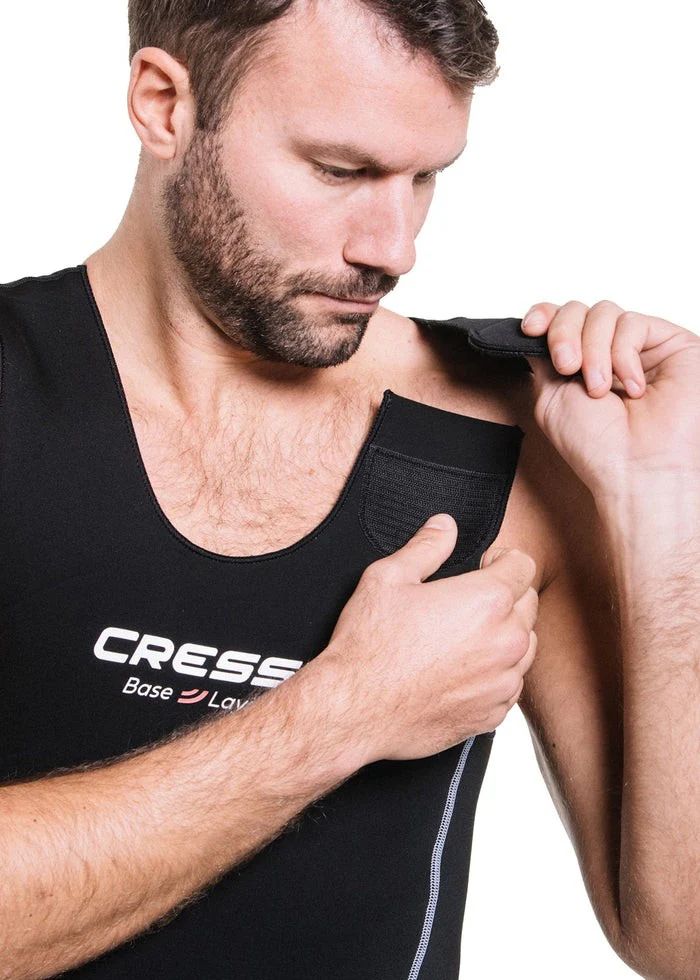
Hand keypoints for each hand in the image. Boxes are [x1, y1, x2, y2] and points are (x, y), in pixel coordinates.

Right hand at [319, 515, 538, 763]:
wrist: (356, 708)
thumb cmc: (369, 644)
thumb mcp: (389, 578)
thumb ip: (426, 546)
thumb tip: (444, 526)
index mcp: (487, 601)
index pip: (523, 565)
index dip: (500, 559)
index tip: (482, 566)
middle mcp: (506, 641)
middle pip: (528, 603)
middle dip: (505, 595)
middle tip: (467, 602)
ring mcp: (503, 681)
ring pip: (525, 646)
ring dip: (504, 636)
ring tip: (463, 637)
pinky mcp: (493, 713)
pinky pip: (510, 684)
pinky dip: (494, 674)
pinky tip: (460, 670)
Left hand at [520, 300, 699, 495]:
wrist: (636, 469)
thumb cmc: (598, 447)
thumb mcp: (550, 397)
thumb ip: (542, 357)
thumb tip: (535, 326)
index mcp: (581, 364)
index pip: (561, 319)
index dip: (545, 316)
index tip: (531, 328)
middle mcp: (610, 353)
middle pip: (578, 310)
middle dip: (564, 335)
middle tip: (567, 367)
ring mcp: (641, 347)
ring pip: (604, 313)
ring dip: (594, 351)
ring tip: (600, 389)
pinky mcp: (670, 343)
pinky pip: (632, 323)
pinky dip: (623, 355)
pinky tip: (632, 387)